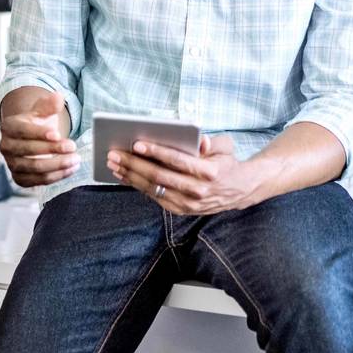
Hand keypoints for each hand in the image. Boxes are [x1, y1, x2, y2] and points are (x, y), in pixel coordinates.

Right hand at [0, 88, 78, 187]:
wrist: (31, 139)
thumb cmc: (36, 124)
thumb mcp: (42, 111)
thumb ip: (50, 104)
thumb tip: (58, 96)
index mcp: (9, 126)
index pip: (22, 130)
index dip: (39, 133)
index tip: (58, 135)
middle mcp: (6, 146)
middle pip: (28, 150)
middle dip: (52, 150)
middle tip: (72, 147)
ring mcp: (11, 164)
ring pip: (34, 168)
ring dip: (57, 165)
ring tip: (74, 160)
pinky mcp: (19, 178)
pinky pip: (38, 180)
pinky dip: (56, 176)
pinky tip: (69, 169)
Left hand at [107, 134, 263, 214]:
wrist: (239, 190)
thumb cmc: (226, 162)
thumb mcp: (226, 147)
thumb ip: (213, 142)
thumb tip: (200, 141)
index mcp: (210, 172)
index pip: (178, 161)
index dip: (156, 152)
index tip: (136, 144)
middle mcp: (198, 191)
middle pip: (160, 176)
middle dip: (134, 164)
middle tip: (114, 154)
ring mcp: (188, 204)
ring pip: (153, 188)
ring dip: (130, 176)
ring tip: (113, 164)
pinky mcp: (180, 210)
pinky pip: (154, 197)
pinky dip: (137, 185)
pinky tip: (124, 175)